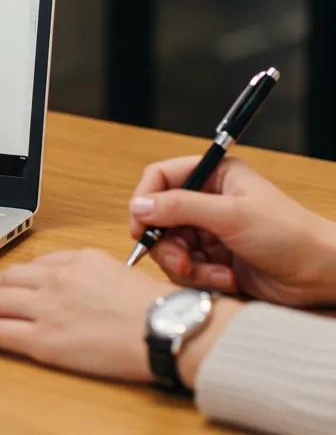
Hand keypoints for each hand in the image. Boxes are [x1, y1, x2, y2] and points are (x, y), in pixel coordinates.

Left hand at [0, 249, 172, 381]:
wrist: (164, 328)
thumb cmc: (153, 307)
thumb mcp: (117, 271)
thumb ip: (87, 271)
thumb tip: (68, 277)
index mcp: (75, 261)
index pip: (35, 265)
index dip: (14, 276)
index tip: (4, 281)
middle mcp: (55, 280)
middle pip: (9, 280)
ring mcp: (46, 308)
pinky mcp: (44, 340)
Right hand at [130, 156, 335, 305]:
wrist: (322, 277)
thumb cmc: (289, 235)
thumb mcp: (230, 215)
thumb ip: (180, 207)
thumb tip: (138, 205)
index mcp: (213, 176)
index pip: (161, 178)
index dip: (145, 199)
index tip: (140, 225)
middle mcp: (207, 201)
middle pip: (160, 218)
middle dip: (167, 243)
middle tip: (180, 261)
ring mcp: (210, 231)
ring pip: (170, 246)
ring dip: (186, 265)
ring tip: (213, 274)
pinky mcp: (214, 260)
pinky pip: (187, 268)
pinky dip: (201, 277)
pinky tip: (226, 279)